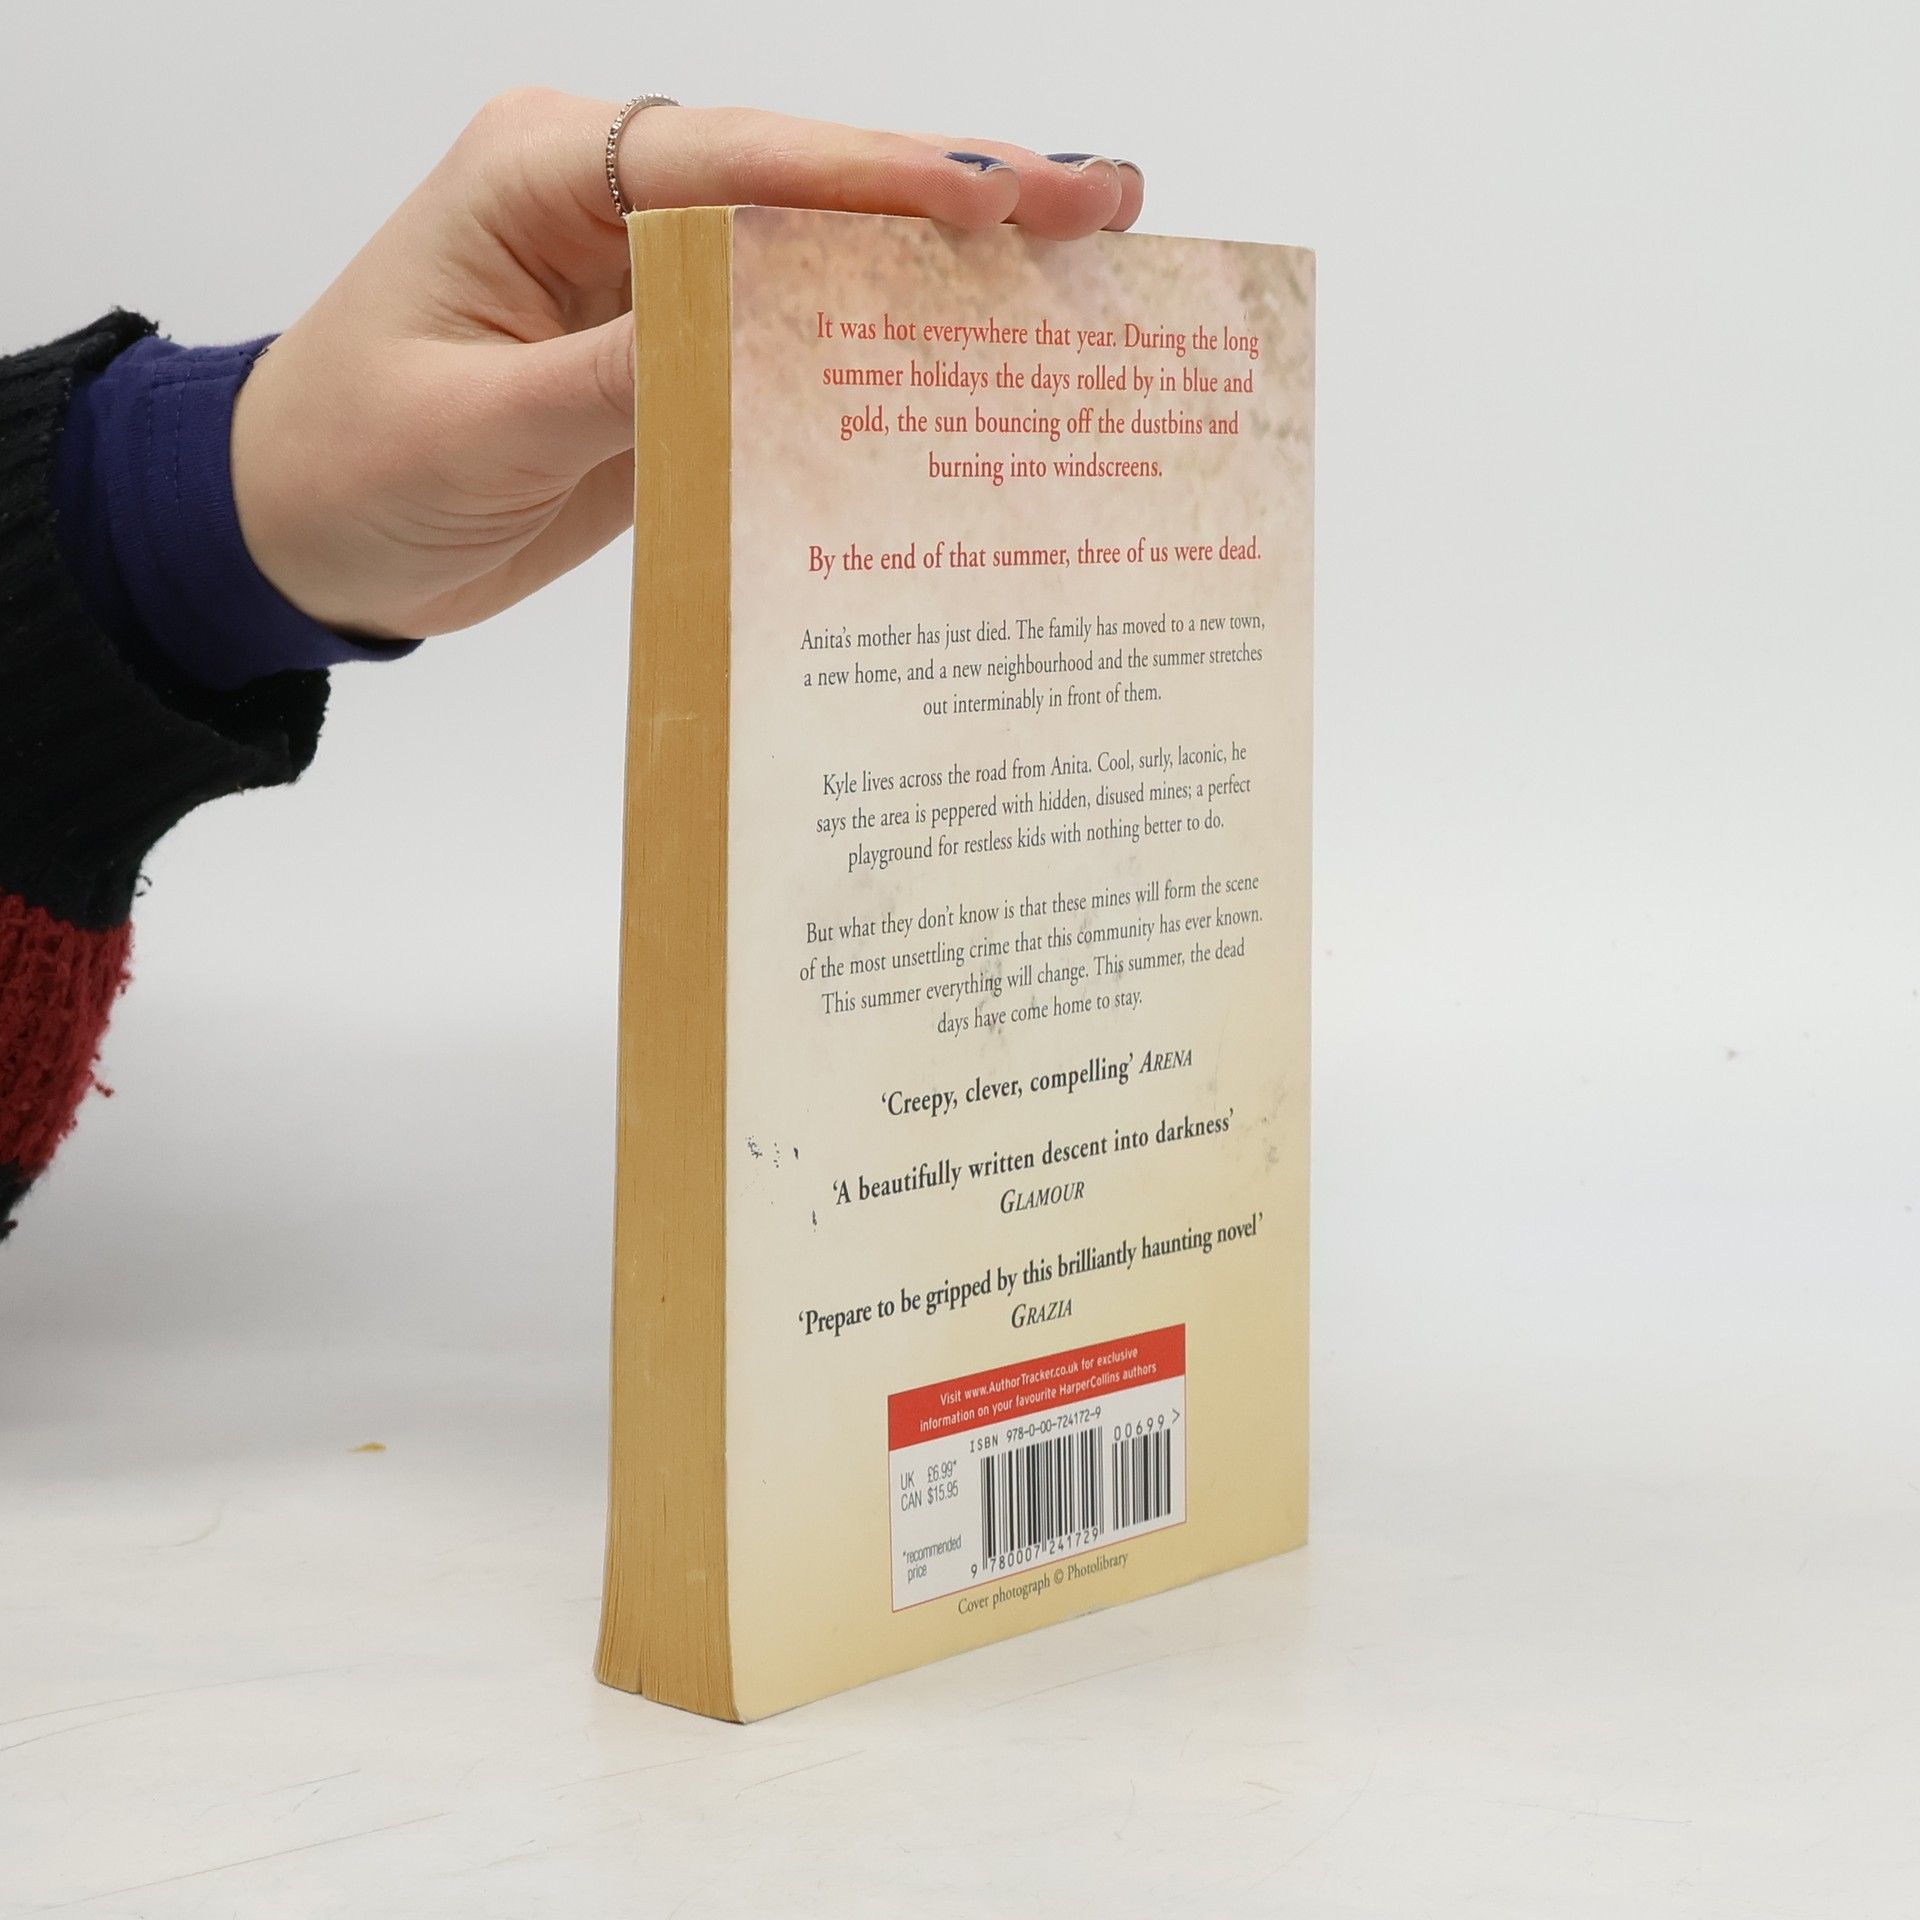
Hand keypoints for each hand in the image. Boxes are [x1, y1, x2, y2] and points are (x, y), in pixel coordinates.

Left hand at [230, 92, 1144, 639]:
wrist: (296, 537)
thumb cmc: (348, 464)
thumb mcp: (473, 427)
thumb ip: (615, 381)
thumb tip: (755, 345)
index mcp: (546, 176)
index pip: (736, 166)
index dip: (873, 182)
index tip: (996, 199)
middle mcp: (614, 207)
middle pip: (806, 190)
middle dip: (954, 196)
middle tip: (1102, 200)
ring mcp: (653, 284)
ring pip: (818, 263)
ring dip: (943, 272)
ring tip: (1083, 261)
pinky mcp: (672, 363)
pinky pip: (791, 352)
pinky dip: (882, 359)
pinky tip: (976, 363)